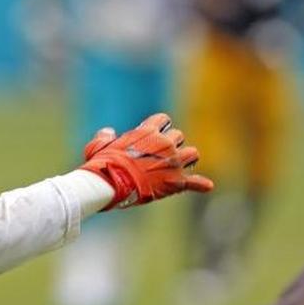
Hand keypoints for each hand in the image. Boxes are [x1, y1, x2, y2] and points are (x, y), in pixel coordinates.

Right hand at [80, 113, 213, 209]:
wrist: (112, 183)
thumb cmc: (103, 164)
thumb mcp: (98, 146)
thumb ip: (104, 137)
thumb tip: (109, 132)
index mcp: (147, 132)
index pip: (163, 119)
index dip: (160, 126)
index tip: (153, 135)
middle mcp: (165, 143)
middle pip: (178, 136)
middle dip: (172, 144)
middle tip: (161, 155)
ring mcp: (173, 162)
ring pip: (192, 154)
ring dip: (186, 159)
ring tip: (178, 167)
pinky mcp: (177, 182)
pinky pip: (195, 181)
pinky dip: (200, 184)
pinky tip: (205, 185)